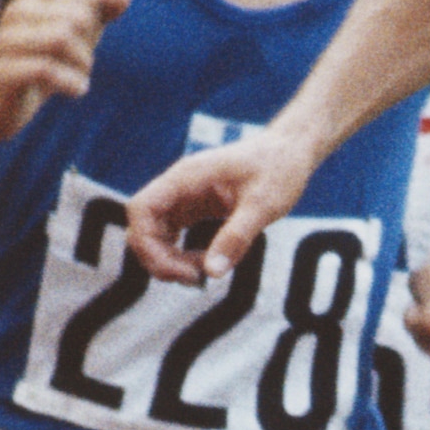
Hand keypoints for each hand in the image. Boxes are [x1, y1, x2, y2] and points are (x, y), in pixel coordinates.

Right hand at [0, 0, 129, 140]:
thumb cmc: (43, 62)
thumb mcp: (76, 35)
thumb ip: (100, 11)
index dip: (95, 19)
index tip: (86, 40)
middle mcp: (16, 12)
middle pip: (75, 16)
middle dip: (89, 43)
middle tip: (85, 63)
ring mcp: (6, 42)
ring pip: (60, 38)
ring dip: (82, 63)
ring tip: (82, 77)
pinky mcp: (4, 73)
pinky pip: (46, 69)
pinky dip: (71, 82)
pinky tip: (77, 91)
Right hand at [126, 127, 319, 287]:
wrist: (289, 151)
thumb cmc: (279, 169)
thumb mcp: (264, 205)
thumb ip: (236, 237)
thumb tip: (212, 272)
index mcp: (186, 177)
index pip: (141, 209)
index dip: (147, 244)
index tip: (180, 269)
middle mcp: (178, 186)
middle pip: (142, 227)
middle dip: (159, 259)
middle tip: (196, 277)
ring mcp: (183, 197)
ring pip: (154, 234)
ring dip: (168, 260)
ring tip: (203, 273)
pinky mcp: (193, 208)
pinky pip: (171, 235)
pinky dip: (179, 255)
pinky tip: (205, 263)